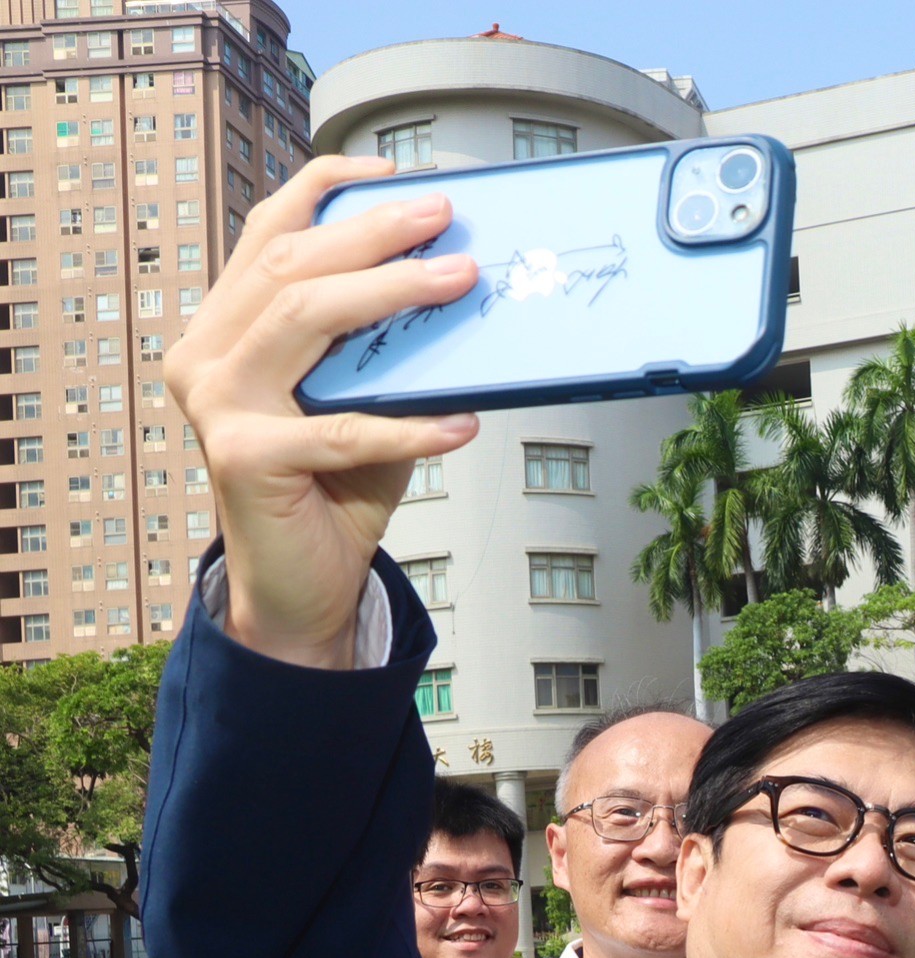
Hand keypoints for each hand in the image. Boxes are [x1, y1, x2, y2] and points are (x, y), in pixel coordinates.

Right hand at [166, 155, 480, 666]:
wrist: (302, 582)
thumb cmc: (337, 484)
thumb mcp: (366, 397)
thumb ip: (386, 346)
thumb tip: (458, 282)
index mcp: (227, 327)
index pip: (270, 236)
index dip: (326, 192)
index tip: (394, 174)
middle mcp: (206, 355)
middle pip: (291, 268)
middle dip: (373, 234)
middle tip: (444, 219)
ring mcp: (216, 404)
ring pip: (303, 321)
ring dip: (390, 294)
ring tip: (460, 282)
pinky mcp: (243, 458)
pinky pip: (341, 431)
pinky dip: (409, 427)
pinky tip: (463, 424)